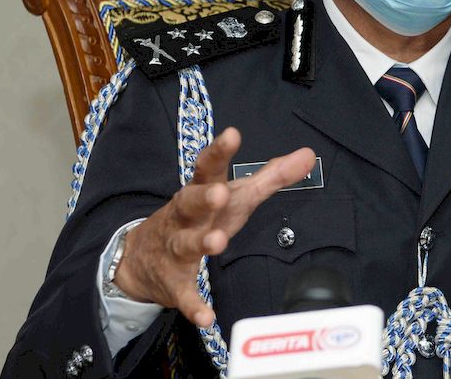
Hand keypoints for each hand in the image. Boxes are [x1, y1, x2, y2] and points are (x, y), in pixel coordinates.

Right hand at [113, 127, 316, 326]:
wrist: (140, 257)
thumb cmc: (202, 216)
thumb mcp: (236, 195)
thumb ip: (272, 175)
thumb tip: (309, 154)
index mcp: (202, 191)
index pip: (209, 167)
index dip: (219, 151)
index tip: (231, 134)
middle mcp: (186, 216)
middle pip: (190, 202)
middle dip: (204, 197)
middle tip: (220, 193)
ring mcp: (176, 248)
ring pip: (186, 244)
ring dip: (202, 243)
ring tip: (218, 242)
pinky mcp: (175, 283)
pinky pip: (184, 295)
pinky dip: (194, 306)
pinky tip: (207, 317)